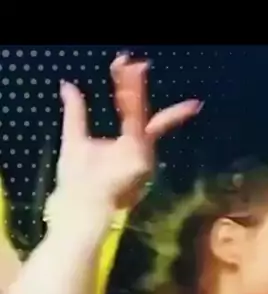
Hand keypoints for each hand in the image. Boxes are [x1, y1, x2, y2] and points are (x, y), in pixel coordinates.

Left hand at [55, 55, 201, 209]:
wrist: (80, 204)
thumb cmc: (77, 181)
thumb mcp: (74, 139)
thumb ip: (75, 113)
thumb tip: (68, 86)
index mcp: (129, 146)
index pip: (139, 115)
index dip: (133, 90)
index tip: (126, 65)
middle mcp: (140, 152)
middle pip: (146, 114)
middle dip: (138, 87)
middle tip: (137, 62)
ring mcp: (142, 158)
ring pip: (140, 116)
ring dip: (133, 91)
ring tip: (127, 69)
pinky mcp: (140, 161)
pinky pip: (136, 126)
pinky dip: (132, 105)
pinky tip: (124, 87)